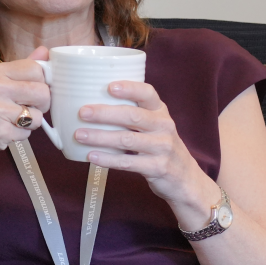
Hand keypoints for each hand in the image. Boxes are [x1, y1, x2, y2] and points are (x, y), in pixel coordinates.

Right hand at [0, 48, 52, 166]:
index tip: (36, 89)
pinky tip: (5, 130)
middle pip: (43, 92)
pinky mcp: (0, 132)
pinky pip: (27, 133)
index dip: (42, 82)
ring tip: (12, 120)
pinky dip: (20, 135)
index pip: (36, 69)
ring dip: (30, 122)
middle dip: (42, 104)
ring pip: (38, 116)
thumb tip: (45, 52)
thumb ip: (21, 68)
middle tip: (29, 107)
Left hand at [73, 81, 219, 226]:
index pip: (148, 93)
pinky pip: (128, 163)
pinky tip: (91, 156)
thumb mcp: (155, 126)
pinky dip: (108, 159)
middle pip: (133, 116)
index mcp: (161, 112)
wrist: (185, 178)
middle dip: (105, 113)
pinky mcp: (158, 167)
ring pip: (127, 140)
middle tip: (82, 112)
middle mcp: (164, 126)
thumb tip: (92, 107)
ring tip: (80, 135)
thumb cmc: (160, 147)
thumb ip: (134, 116)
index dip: (129, 88)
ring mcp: (162, 147)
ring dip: (101, 137)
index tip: (109, 86)